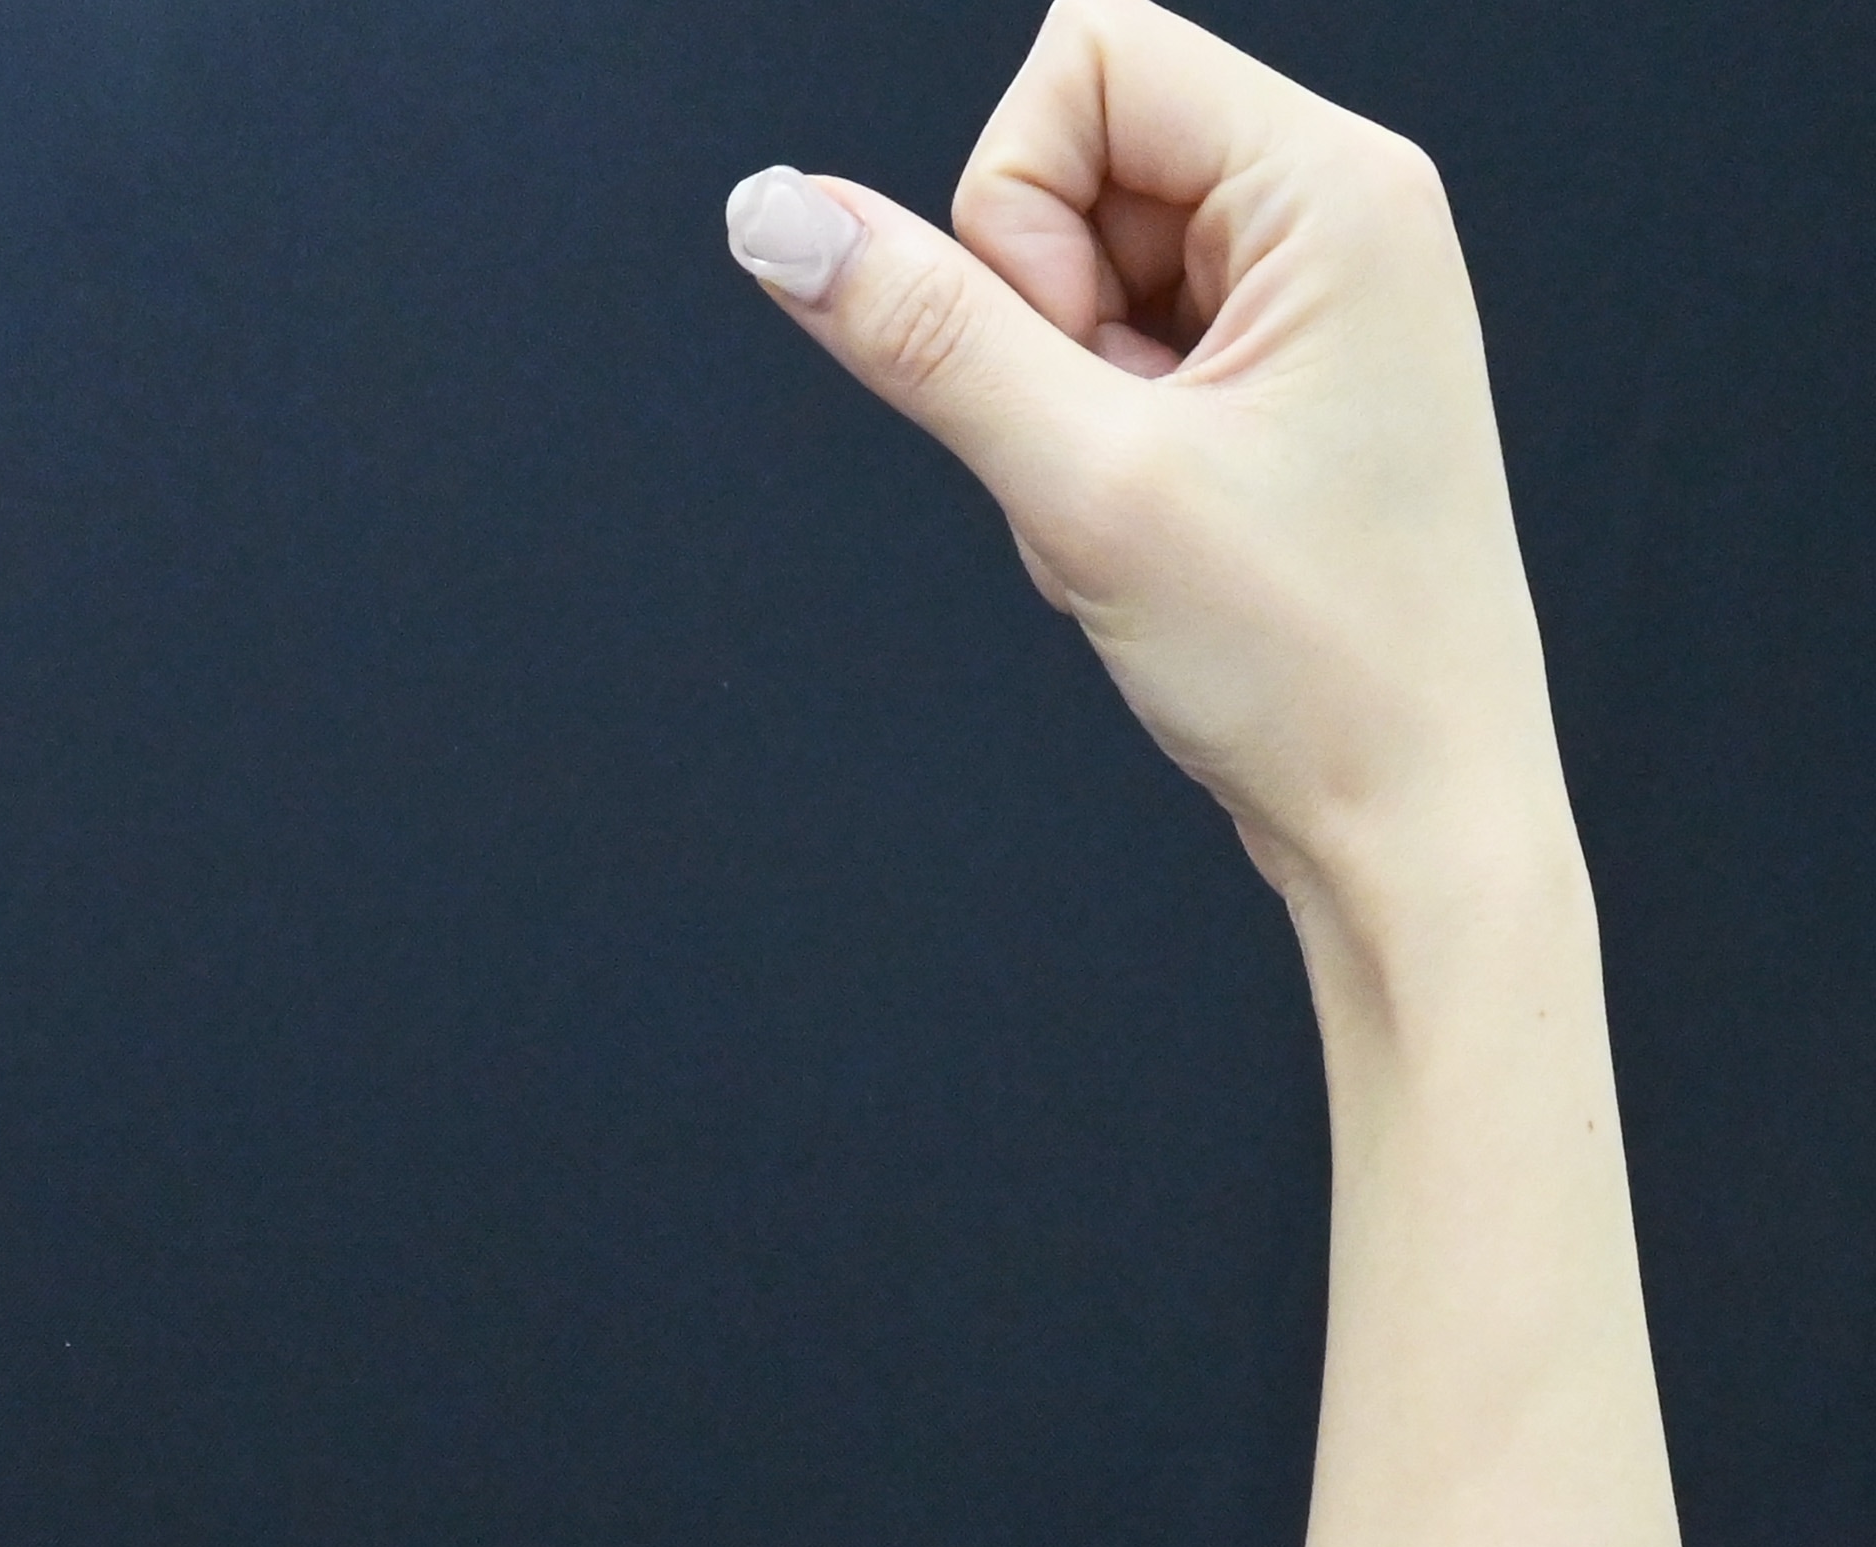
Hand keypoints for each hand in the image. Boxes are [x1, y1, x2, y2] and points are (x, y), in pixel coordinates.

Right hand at [727, 0, 1564, 904]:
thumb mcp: (1086, 485)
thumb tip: (779, 214)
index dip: (1017, 204)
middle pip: (1081, 156)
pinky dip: (1096, 442)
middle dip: (1043, 314)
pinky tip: (1150, 528)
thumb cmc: (1319, 666)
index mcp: (1337, 188)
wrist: (1415, 822)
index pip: (1090, 54)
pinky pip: (1122, 355)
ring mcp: (1313, 301)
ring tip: (1142, 506)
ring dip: (1064, 396)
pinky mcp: (1281, 383)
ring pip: (1088, 270)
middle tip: (1114, 448)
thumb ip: (922, 334)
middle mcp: (1340, 215)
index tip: (1068, 357)